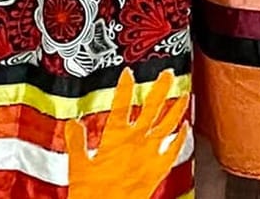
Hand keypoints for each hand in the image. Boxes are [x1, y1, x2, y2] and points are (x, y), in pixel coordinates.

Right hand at [81, 69, 188, 194]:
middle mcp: (136, 141)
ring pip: (168, 124)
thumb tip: (73, 124)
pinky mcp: (159, 170)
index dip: (125, 86)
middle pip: (152, 108)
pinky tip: (186, 127)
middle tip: (167, 74)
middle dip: (160, 88)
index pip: (122, 104)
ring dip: (177, 108)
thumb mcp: (77, 166)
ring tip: (184, 94)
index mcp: (115, 137)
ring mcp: (150, 155)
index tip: (129, 73)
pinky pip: (174, 149)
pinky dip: (181, 137)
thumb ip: (76, 142)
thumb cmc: (92, 195)